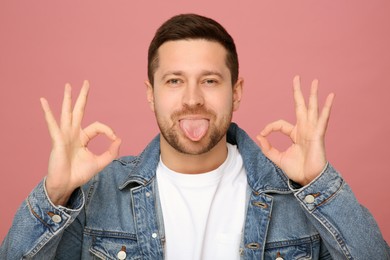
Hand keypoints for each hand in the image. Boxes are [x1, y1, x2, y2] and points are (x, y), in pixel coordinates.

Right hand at [40, 80, 120, 205]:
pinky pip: (52, 123)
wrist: (66, 184)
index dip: (108, 130)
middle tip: (86, 82)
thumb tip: (119, 139)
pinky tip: (43, 101)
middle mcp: (73, 133)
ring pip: (67, 113)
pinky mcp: (57, 139)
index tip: (115, 139)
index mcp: (83, 137)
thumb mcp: (100, 162)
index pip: (98, 126)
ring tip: (68, 85)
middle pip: (79, 110)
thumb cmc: (80, 173)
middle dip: (83, 96)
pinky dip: (47, 112)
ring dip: (67, 99)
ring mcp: (64, 135)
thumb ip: (111, 152)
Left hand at [256, 76, 334, 185]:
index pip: (280, 124)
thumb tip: (258, 136)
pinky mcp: (318, 135)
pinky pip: (322, 119)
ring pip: (312, 108)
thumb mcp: (276, 158)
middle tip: (296, 77)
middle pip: (300, 106)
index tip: (262, 135)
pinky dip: (326, 107)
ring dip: (313, 94)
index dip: (269, 128)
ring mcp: (312, 130)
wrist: (308, 179)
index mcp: (295, 134)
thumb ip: (267, 147)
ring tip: (315, 81)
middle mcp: (304, 129)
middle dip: (298, 92)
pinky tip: (330, 96)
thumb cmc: (296, 169)